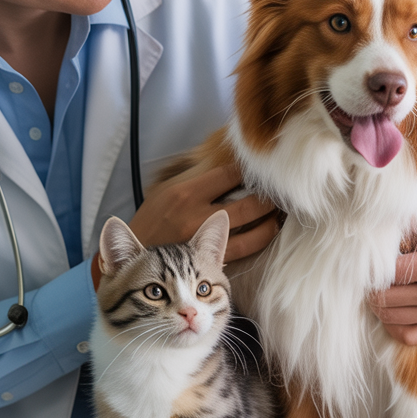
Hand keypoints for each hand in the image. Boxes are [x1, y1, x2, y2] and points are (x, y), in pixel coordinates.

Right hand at [129, 164, 279, 262]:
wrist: (135, 261)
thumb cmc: (152, 222)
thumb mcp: (164, 190)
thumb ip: (193, 176)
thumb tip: (221, 155)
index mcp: (185, 193)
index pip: (229, 174)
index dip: (249, 168)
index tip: (261, 165)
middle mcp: (198, 216)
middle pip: (249, 202)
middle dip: (269, 196)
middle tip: (281, 190)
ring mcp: (208, 242)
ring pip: (255, 229)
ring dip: (272, 218)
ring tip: (280, 210)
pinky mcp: (213, 262)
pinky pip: (248, 249)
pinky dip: (263, 237)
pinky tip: (270, 229)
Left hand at [371, 209, 416, 345]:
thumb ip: (406, 220)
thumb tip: (371, 227)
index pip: (385, 274)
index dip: (369, 268)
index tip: (363, 261)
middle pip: (385, 299)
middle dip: (369, 288)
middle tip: (364, 278)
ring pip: (393, 319)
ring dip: (378, 308)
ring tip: (374, 292)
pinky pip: (410, 336)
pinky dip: (393, 327)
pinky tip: (389, 311)